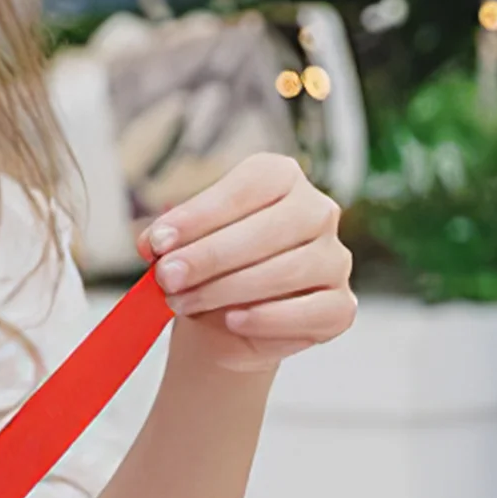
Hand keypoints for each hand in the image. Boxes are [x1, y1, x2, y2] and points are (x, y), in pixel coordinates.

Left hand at [135, 154, 355, 373]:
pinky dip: (268, 318)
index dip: (200, 215)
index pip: (246, 188)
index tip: (159, 242)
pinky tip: (233, 321)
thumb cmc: (207, 267)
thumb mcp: (182, 244)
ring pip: (288, 270)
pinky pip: (312, 311)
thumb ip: (169, 238)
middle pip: (269, 229)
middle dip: (209, 256)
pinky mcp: (342, 305)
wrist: (223, 320)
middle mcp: (317, 211)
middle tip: (167, 277)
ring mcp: (335, 258)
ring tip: (185, 302)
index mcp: (280, 177)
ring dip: (228, 289)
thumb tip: (155, 243)